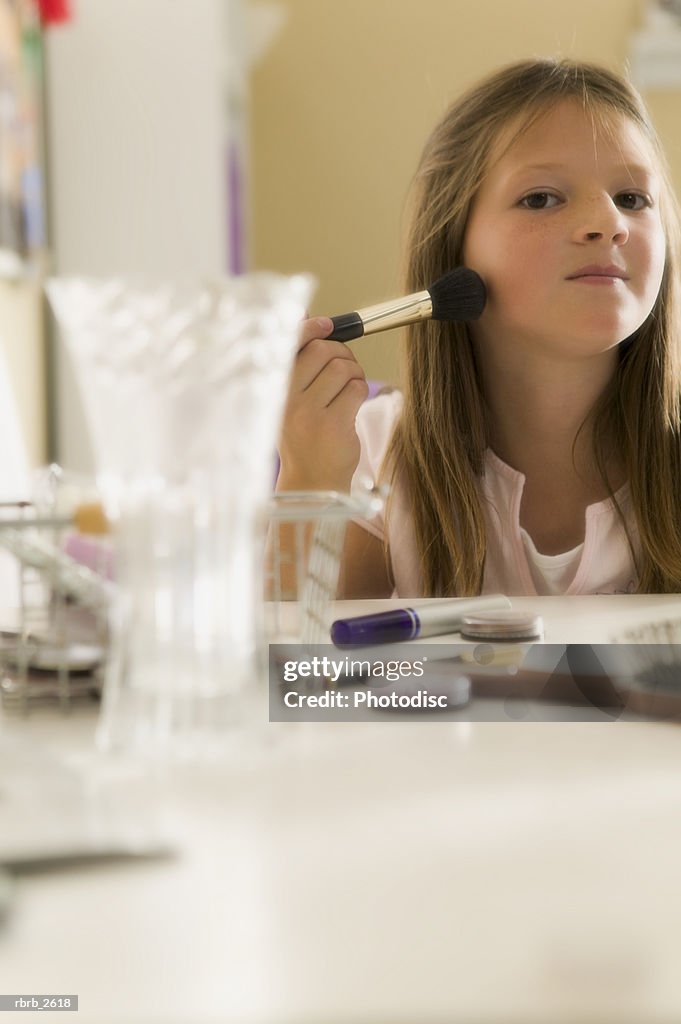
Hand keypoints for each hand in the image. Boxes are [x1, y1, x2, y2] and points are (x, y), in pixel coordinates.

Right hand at [277, 316, 368, 490]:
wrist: (311, 483)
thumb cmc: (302, 437)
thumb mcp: (288, 400)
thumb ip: (295, 362)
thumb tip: (303, 314)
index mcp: (273, 389)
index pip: (290, 343)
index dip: (311, 327)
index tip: (327, 325)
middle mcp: (287, 399)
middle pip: (323, 351)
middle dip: (342, 354)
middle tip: (345, 369)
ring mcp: (309, 413)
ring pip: (344, 368)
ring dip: (354, 374)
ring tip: (348, 390)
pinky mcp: (333, 424)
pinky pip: (357, 389)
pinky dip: (360, 392)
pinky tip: (351, 406)